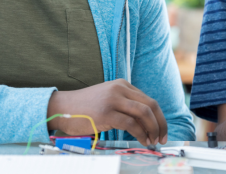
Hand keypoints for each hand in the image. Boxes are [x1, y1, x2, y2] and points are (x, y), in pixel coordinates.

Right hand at [47, 79, 167, 145]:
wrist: (63, 107)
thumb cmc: (86, 107)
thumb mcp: (108, 99)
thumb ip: (125, 104)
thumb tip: (146, 123)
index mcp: (122, 84)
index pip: (149, 100)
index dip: (159, 116)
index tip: (162, 129)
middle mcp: (120, 89)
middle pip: (150, 105)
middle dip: (160, 123)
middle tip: (162, 137)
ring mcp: (113, 99)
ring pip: (143, 113)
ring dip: (152, 129)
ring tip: (153, 140)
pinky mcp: (106, 113)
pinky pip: (130, 123)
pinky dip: (140, 133)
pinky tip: (142, 140)